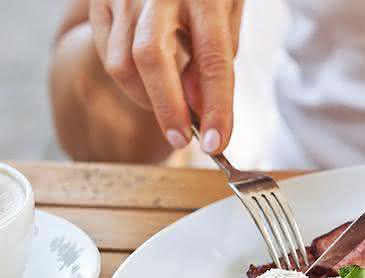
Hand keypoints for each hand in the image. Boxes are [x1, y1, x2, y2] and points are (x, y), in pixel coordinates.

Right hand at [89, 0, 243, 153]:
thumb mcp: (227, 12)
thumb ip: (216, 57)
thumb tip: (199, 107)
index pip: (212, 60)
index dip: (215, 107)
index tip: (217, 142)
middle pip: (152, 59)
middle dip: (168, 108)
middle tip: (182, 139)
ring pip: (123, 63)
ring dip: (148, 99)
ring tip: (171, 110)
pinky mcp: (102, 2)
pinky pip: (109, 55)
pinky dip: (131, 82)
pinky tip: (150, 85)